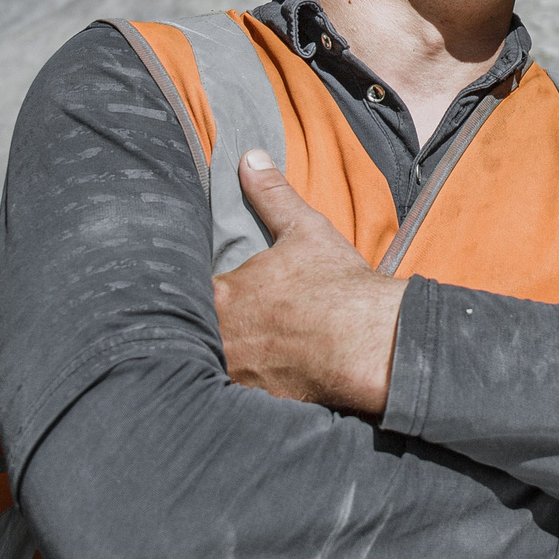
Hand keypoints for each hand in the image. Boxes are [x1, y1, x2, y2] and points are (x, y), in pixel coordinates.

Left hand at [213, 149, 406, 415]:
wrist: (369, 340)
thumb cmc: (336, 284)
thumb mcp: (304, 229)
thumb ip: (271, 193)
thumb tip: (249, 158)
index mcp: (223, 293)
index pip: (188, 291)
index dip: (191, 292)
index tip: (203, 293)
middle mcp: (219, 336)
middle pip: (191, 332)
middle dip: (197, 328)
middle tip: (213, 326)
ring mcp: (235, 372)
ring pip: (210, 365)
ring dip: (218, 358)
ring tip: (236, 354)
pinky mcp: (256, 400)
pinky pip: (234, 396)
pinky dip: (239, 389)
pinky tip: (255, 382)